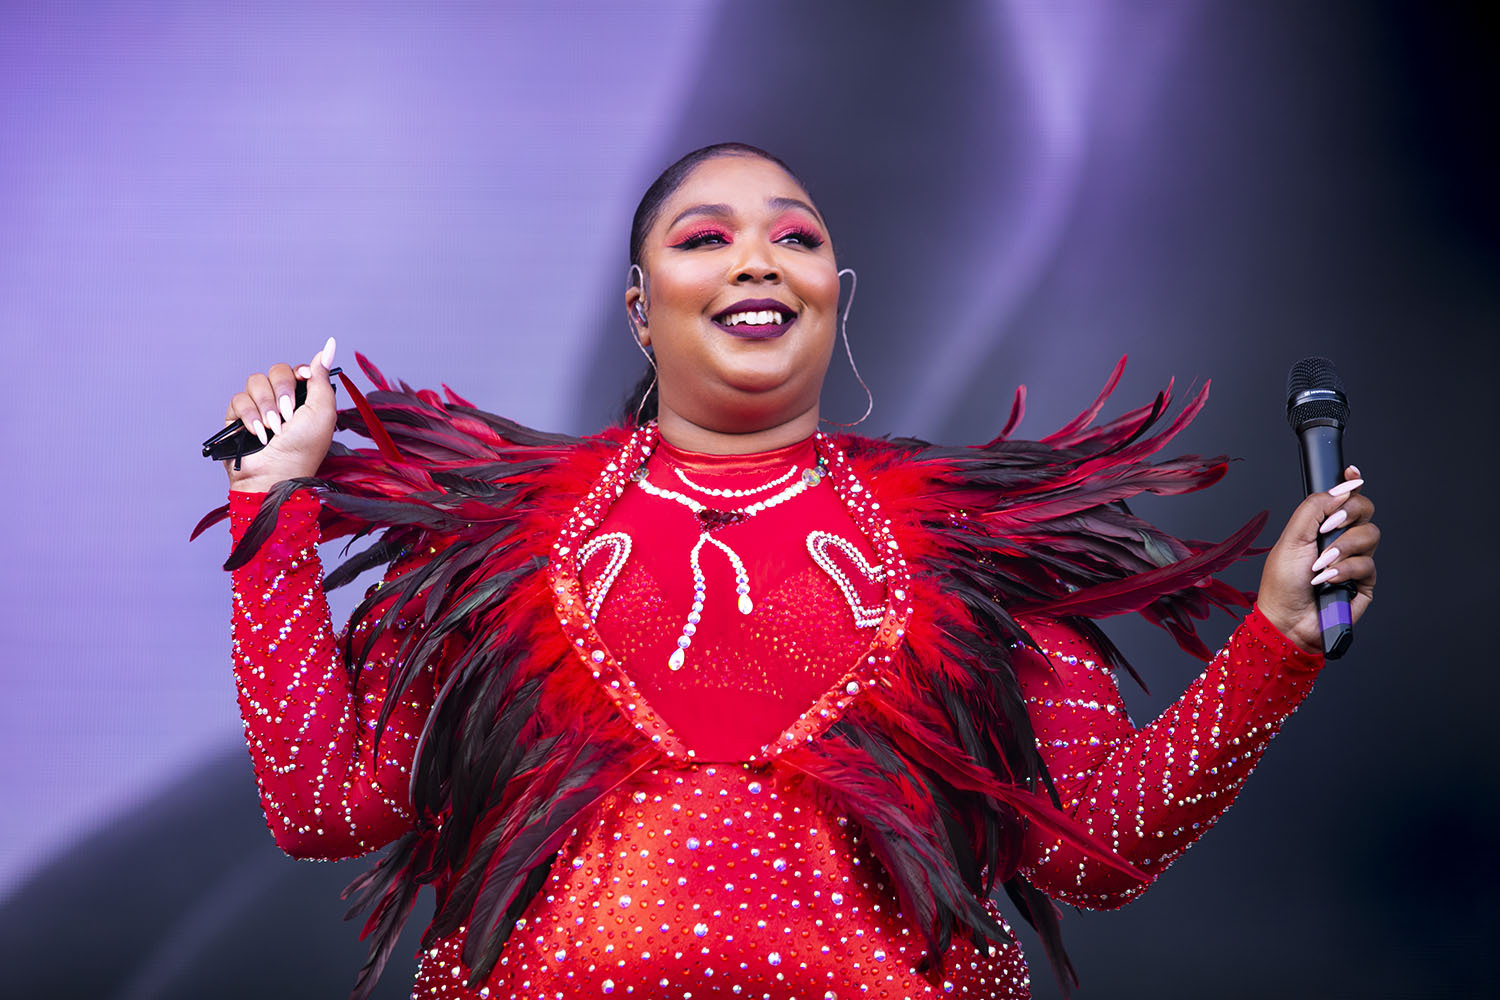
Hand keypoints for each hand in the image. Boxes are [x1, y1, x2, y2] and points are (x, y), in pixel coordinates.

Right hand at [223, 338, 338, 492]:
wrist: (275, 475)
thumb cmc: (304, 448)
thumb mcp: (322, 411)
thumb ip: (322, 377)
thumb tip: (329, 345)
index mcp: (305, 399)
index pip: (297, 370)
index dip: (300, 373)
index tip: (305, 379)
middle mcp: (281, 401)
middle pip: (277, 371)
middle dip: (283, 391)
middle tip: (289, 415)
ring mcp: (258, 408)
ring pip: (255, 382)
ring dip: (266, 406)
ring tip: (274, 429)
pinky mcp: (236, 417)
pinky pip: (238, 398)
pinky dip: (249, 416)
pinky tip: (258, 433)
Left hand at [1257, 465, 1378, 654]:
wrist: (1287, 620)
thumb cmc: (1283, 583)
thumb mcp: (1292, 537)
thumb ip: (1315, 507)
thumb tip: (1342, 486)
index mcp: (1321, 525)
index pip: (1344, 497)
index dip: (1351, 482)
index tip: (1352, 474)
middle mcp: (1341, 538)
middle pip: (1365, 509)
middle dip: (1349, 513)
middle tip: (1328, 527)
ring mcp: (1354, 559)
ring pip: (1370, 535)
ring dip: (1342, 548)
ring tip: (1320, 565)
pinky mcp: (1364, 582)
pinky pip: (1368, 564)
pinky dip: (1345, 570)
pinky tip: (1328, 580)